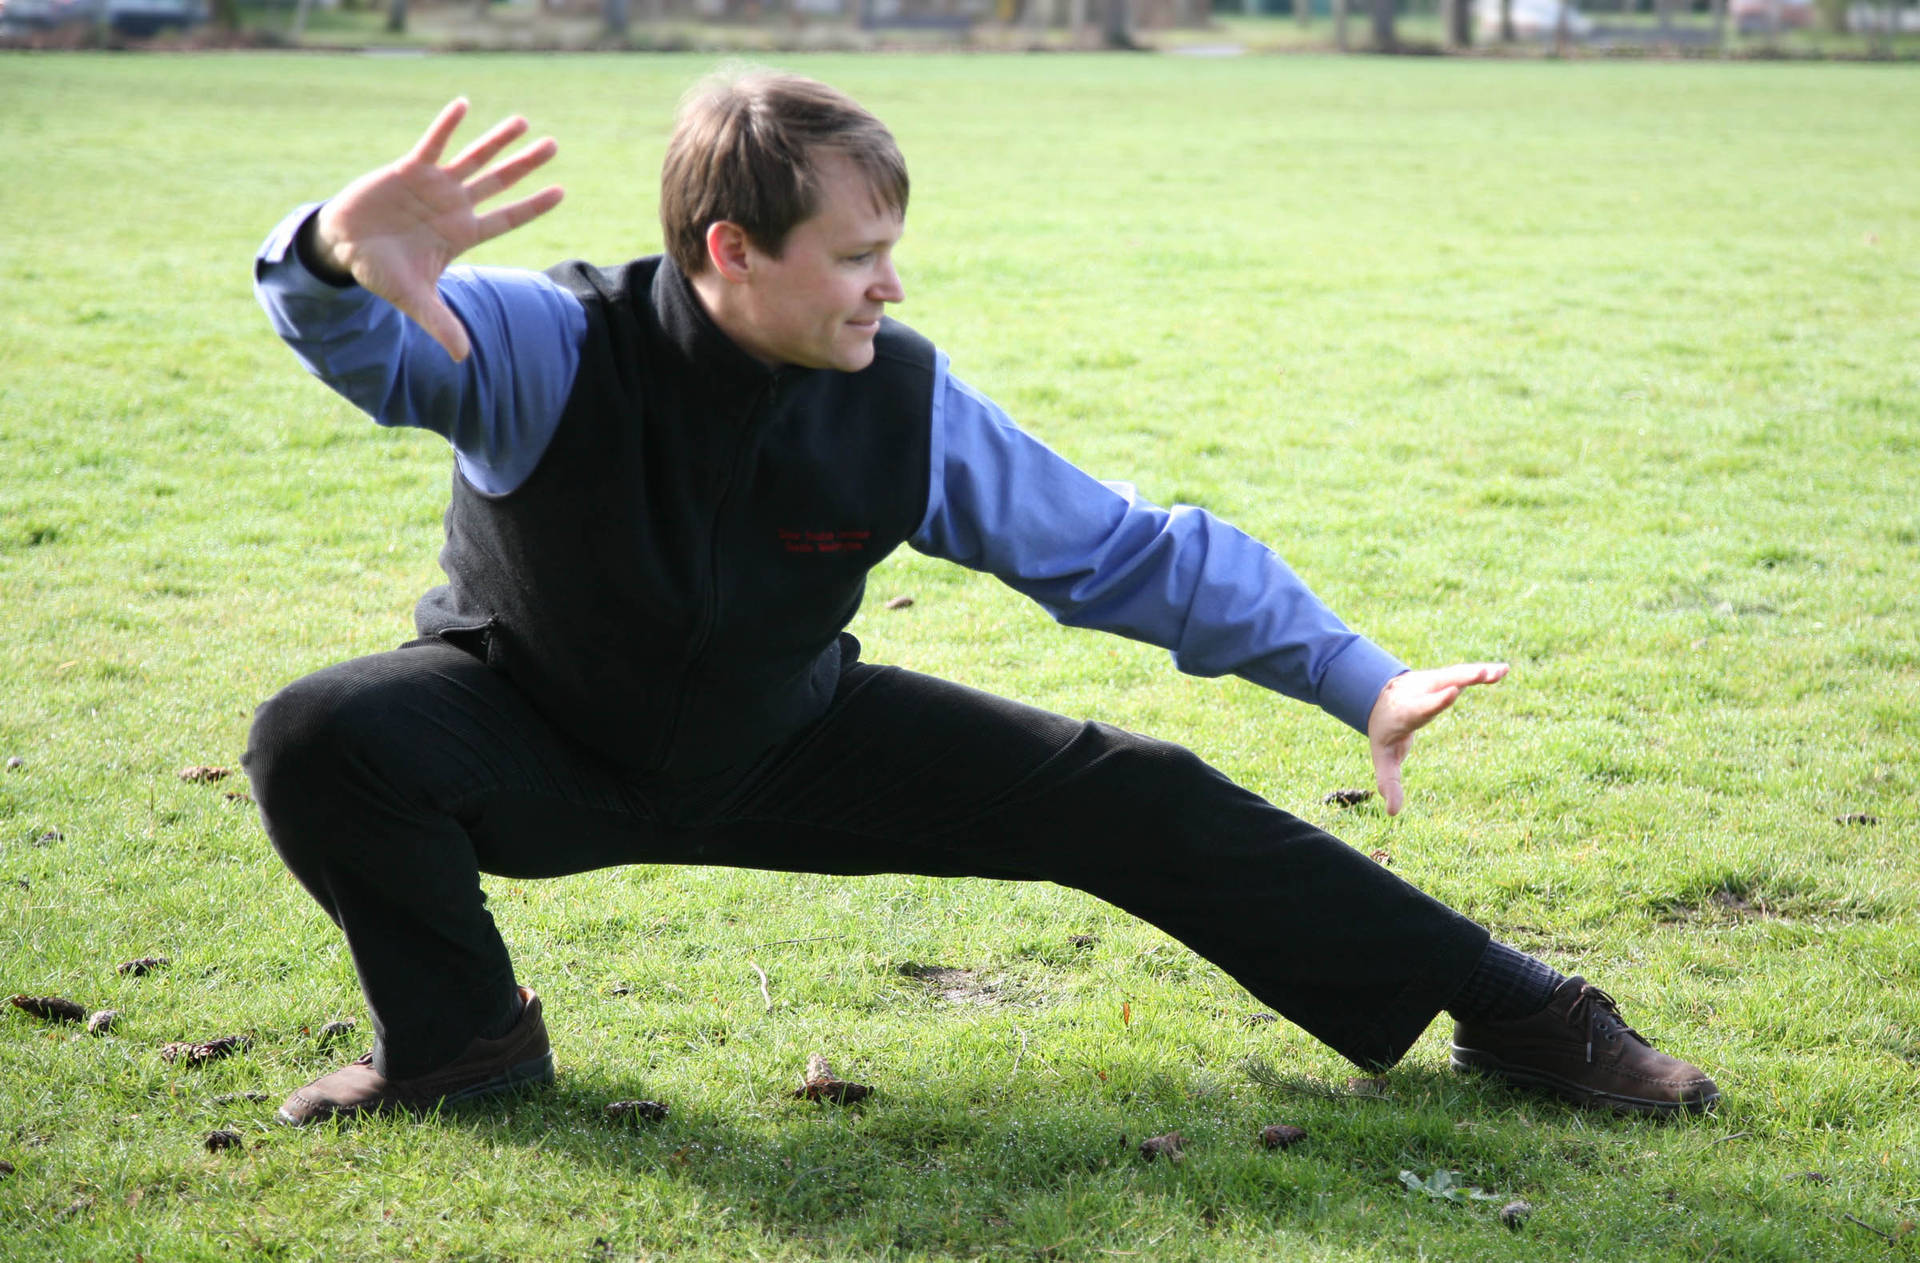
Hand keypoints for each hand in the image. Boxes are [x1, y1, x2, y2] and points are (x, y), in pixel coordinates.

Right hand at [311, 98, 562, 361]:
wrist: (343, 249)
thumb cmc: (382, 272)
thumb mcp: (415, 300)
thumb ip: (441, 324)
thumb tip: (464, 359)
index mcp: (462, 234)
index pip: (507, 218)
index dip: (533, 206)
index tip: (562, 192)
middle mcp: (454, 206)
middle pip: (499, 182)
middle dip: (525, 165)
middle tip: (554, 145)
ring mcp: (433, 186)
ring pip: (473, 159)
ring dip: (497, 140)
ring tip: (522, 121)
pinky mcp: (408, 169)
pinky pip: (433, 143)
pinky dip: (447, 126)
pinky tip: (464, 104)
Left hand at [1366, 662, 1507, 815]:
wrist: (1378, 696)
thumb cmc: (1386, 731)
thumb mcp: (1383, 757)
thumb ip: (1389, 781)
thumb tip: (1393, 813)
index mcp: (1406, 713)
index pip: (1423, 707)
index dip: (1437, 701)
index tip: (1452, 692)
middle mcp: (1420, 692)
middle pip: (1441, 685)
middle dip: (1458, 680)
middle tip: (1477, 673)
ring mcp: (1432, 681)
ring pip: (1455, 674)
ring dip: (1475, 673)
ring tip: (1498, 672)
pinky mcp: (1444, 677)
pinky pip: (1464, 673)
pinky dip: (1483, 672)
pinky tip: (1503, 670)